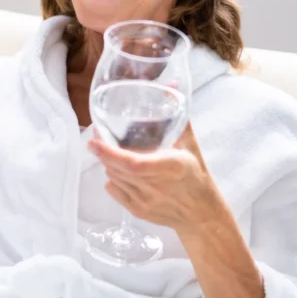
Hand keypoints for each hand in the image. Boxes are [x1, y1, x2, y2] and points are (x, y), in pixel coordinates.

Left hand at [87, 122, 228, 235]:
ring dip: (109, 164)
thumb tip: (173, 84)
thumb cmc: (195, 175)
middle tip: (98, 138)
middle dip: (104, 153)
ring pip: (113, 178)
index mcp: (170, 167)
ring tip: (112, 153)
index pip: (133, 163)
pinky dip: (112, 178)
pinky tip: (120, 171)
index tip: (94, 141)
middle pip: (117, 169)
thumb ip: (178, 116)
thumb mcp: (190, 145)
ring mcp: (145, 201)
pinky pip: (114, 190)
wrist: (201, 213)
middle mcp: (155, 186)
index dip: (110, 153)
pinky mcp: (138, 211)